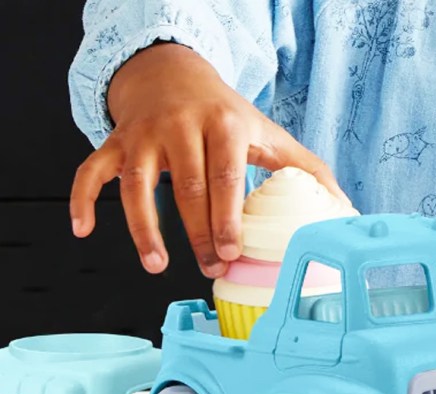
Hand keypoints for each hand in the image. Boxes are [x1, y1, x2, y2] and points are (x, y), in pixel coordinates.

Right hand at [70, 43, 347, 277]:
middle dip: (199, 234)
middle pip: (186, 189)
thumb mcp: (268, 133)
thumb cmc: (226, 114)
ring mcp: (143, 135)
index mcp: (224, 126)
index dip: (227, 218)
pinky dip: (82, 199)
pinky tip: (83, 230)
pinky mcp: (114, 142)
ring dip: (143, 229)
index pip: (225, 177)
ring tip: (156, 264)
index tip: (232, 254)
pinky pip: (90, 171)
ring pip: (135, 185)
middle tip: (211, 268)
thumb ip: (306, 169)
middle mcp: (181, 127)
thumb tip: (344, 207)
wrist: (173, 74)